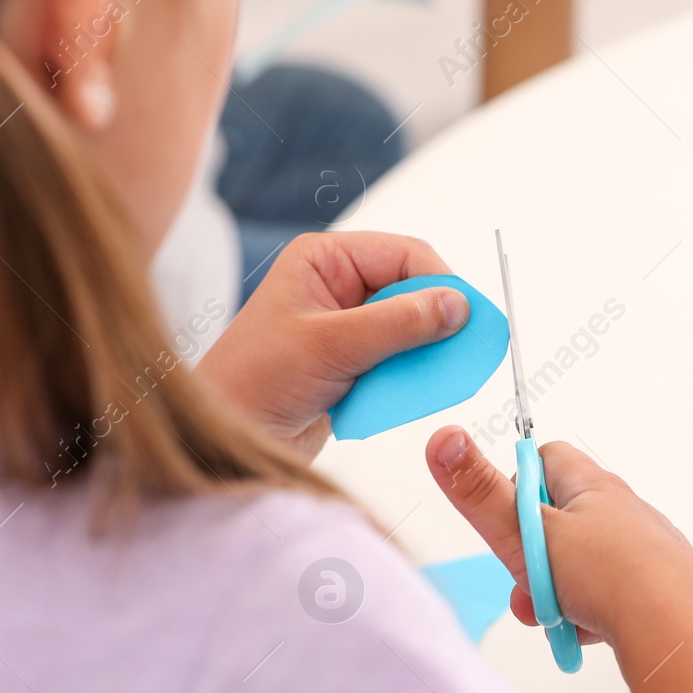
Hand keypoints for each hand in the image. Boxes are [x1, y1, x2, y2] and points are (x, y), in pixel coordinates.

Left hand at [200, 232, 468, 459]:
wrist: (225, 437)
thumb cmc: (255, 380)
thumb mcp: (331, 346)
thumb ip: (398, 324)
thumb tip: (456, 306)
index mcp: (326, 260)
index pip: (405, 255)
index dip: (441, 283)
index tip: (466, 318)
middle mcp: (339, 285)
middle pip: (413, 290)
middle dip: (436, 322)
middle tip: (463, 350)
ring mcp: (347, 325)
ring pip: (411, 328)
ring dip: (424, 354)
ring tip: (437, 376)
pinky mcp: (352, 361)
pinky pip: (398, 360)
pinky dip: (409, 376)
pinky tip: (407, 393)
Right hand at [425, 426, 692, 676]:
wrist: (679, 636)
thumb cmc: (610, 578)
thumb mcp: (528, 534)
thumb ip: (480, 493)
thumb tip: (444, 438)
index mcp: (593, 487)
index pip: (545, 460)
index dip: (515, 485)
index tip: (504, 519)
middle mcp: (624, 511)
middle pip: (559, 521)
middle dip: (531, 557)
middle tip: (524, 582)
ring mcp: (646, 551)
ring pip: (582, 566)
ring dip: (558, 592)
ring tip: (558, 616)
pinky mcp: (660, 590)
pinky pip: (610, 598)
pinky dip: (590, 616)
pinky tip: (588, 632)